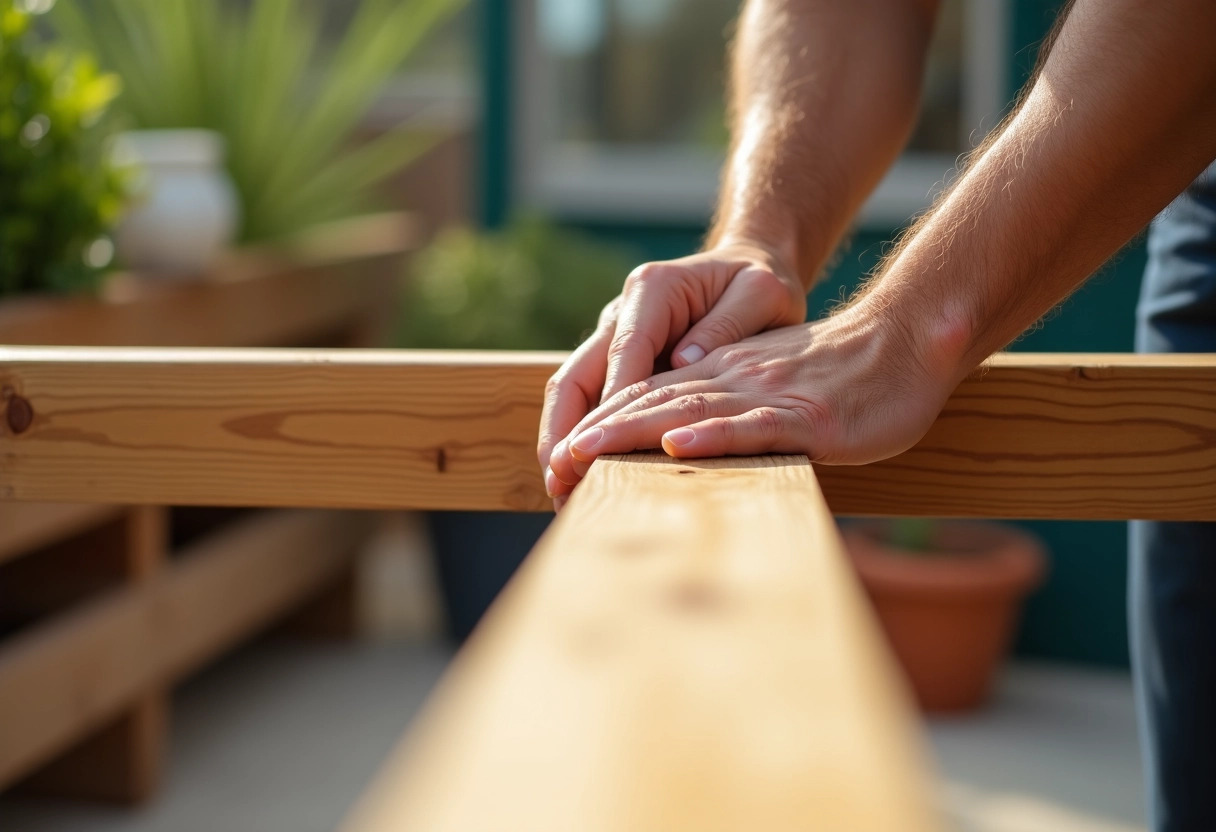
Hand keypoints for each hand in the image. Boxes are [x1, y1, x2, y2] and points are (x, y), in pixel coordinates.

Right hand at [537, 242, 806, 506]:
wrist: (751, 265)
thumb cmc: (761, 283)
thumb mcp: (763, 293)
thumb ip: (728, 323)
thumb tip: (684, 362)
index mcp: (653, 290)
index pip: (623, 353)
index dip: (607, 405)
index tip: (596, 450)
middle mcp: (623, 311)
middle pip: (576, 375)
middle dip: (563, 432)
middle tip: (559, 482)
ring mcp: (615, 335)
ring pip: (572, 391)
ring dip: (562, 441)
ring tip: (561, 491)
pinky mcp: (621, 360)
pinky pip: (591, 401)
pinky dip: (584, 438)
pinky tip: (582, 477)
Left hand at [546, 306, 962, 493]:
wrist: (908, 341)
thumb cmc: (845, 381)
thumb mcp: (773, 394)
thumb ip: (731, 416)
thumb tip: (685, 450)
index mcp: (722, 376)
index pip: (649, 396)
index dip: (600, 426)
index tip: (558, 461)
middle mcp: (734, 380)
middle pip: (653, 402)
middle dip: (598, 435)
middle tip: (552, 469)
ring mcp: (769, 395)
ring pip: (690, 411)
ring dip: (633, 434)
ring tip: (586, 455)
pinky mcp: (808, 417)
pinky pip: (755, 425)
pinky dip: (714, 436)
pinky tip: (680, 447)